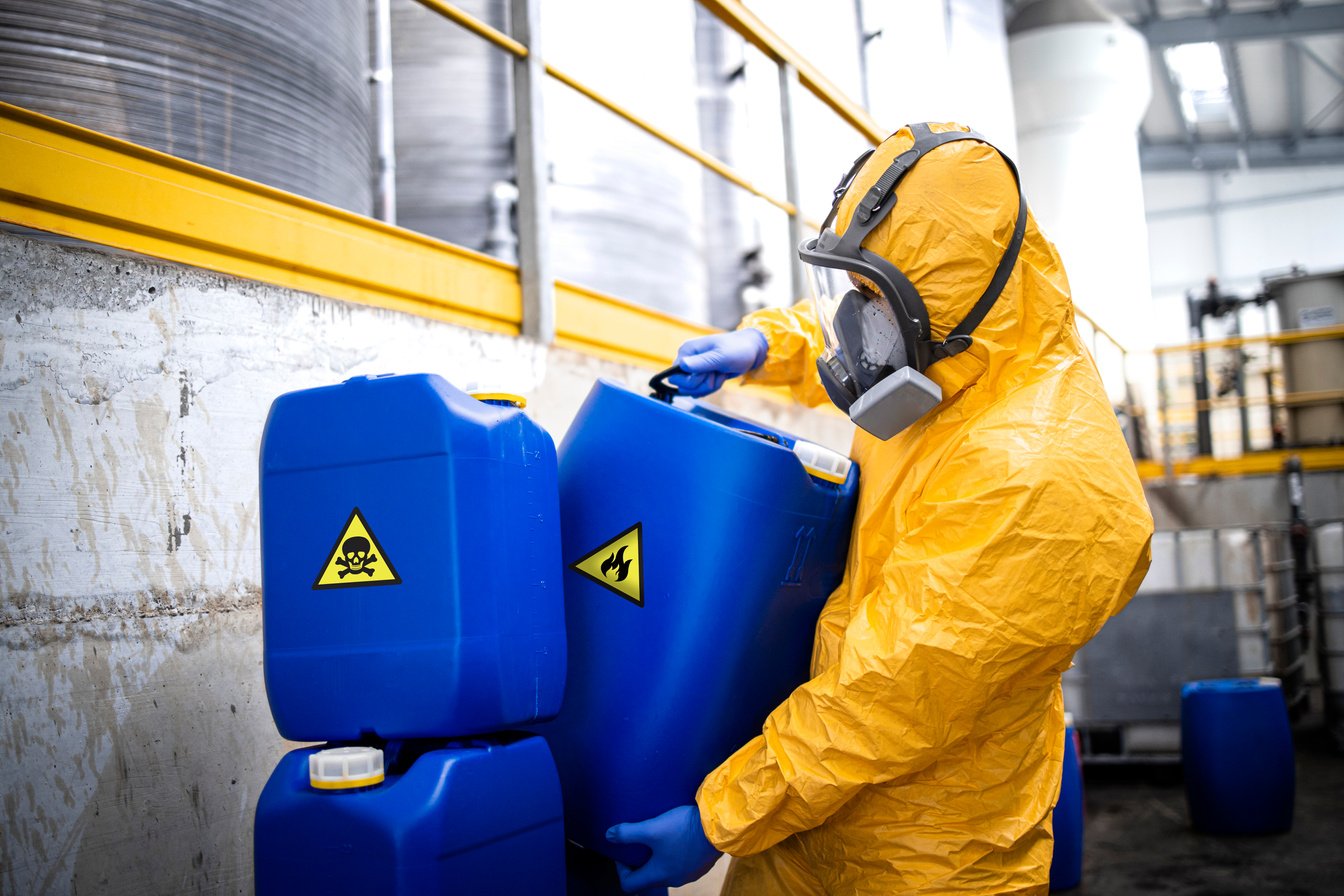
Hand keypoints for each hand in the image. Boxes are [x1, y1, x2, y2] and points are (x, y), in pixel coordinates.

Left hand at [606, 805, 721, 892]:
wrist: (719, 827)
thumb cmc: (683, 829)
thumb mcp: (652, 828)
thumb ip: (628, 833)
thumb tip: (608, 835)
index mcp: (658, 875)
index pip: (629, 885)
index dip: (621, 870)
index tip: (622, 852)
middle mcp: (673, 880)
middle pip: (648, 879)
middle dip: (639, 863)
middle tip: (638, 843)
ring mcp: (689, 874)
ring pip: (666, 872)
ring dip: (658, 859)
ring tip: (657, 838)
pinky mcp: (701, 866)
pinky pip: (681, 865)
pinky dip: (674, 856)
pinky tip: (677, 838)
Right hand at [668, 329, 767, 396]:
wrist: (751, 351)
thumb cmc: (738, 349)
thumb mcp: (721, 356)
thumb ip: (701, 362)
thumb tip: (682, 365)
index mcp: (687, 351)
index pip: (676, 377)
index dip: (692, 381)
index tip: (708, 373)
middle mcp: (687, 359)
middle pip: (684, 387)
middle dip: (703, 384)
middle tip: (716, 373)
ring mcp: (694, 368)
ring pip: (693, 390)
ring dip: (709, 386)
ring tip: (720, 373)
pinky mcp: (701, 375)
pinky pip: (701, 390)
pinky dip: (712, 387)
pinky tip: (720, 376)